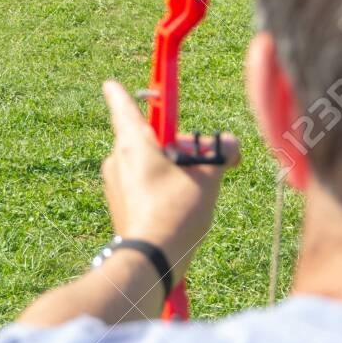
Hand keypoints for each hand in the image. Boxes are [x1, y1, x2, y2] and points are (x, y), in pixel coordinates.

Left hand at [101, 80, 239, 280]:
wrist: (150, 259)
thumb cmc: (175, 212)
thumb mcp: (207, 178)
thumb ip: (220, 154)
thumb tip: (230, 145)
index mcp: (132, 141)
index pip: (122, 105)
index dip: (121, 93)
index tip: (111, 83)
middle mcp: (116, 158)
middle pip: (145, 137)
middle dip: (171, 143)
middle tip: (198, 159)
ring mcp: (114, 182)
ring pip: (144, 161)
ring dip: (167, 166)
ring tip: (192, 188)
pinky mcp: (118, 203)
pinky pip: (139, 182)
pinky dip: (158, 184)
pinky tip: (179, 204)